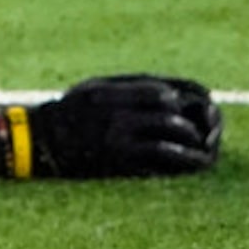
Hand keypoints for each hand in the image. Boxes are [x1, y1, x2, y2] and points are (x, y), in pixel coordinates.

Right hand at [28, 74, 223, 178]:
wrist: (41, 145)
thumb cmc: (72, 114)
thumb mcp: (93, 89)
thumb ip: (128, 87)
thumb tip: (174, 93)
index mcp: (108, 92)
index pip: (161, 90)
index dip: (184, 98)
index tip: (193, 105)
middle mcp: (114, 112)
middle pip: (171, 111)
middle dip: (194, 119)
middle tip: (206, 126)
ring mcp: (118, 138)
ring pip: (172, 133)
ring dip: (194, 140)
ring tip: (201, 145)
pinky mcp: (121, 162)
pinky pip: (163, 159)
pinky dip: (184, 159)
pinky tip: (193, 162)